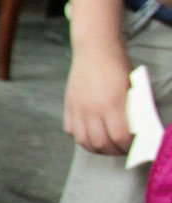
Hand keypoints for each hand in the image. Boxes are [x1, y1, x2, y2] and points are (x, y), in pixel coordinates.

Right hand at [61, 38, 134, 155]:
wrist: (95, 51)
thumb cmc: (117, 67)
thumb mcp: (131, 89)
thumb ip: (130, 111)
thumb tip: (133, 131)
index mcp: (112, 105)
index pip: (120, 137)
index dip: (128, 147)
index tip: (133, 147)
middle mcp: (92, 110)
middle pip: (101, 144)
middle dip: (113, 151)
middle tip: (120, 150)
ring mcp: (77, 110)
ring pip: (84, 141)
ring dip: (96, 148)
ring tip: (105, 146)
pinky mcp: (67, 107)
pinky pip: (71, 131)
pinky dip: (80, 137)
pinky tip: (89, 133)